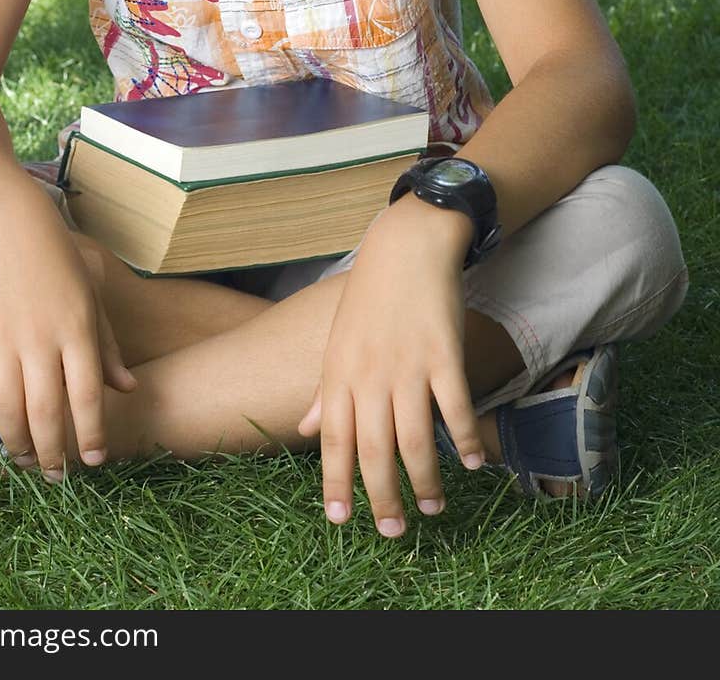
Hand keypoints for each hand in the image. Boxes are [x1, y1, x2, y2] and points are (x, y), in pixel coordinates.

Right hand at [0, 188, 135, 477]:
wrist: (8, 220)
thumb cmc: (58, 258)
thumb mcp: (91, 296)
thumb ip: (106, 345)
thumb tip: (126, 390)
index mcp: (77, 329)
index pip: (87, 397)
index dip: (90, 435)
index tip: (92, 462)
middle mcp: (41, 338)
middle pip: (45, 413)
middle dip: (52, 453)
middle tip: (56, 476)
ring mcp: (2, 337)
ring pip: (6, 408)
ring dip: (15, 443)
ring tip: (24, 460)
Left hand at [297, 203, 483, 535]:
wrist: (405, 247)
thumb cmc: (369, 297)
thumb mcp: (337, 341)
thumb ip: (326, 390)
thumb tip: (305, 430)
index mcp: (340, 373)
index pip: (334, 440)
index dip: (335, 482)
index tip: (339, 519)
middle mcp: (370, 374)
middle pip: (374, 449)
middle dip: (382, 496)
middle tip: (393, 530)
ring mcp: (408, 365)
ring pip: (415, 437)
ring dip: (424, 479)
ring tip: (431, 507)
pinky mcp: (444, 353)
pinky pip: (455, 406)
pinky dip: (465, 438)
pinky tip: (472, 463)